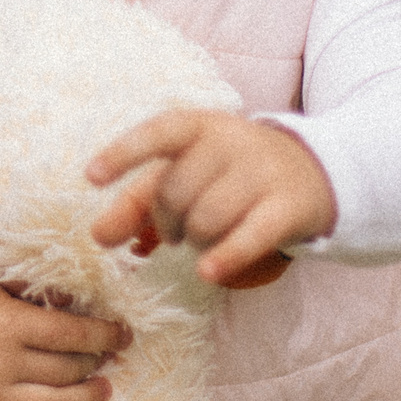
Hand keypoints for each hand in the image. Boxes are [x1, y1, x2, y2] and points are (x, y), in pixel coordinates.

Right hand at [0, 269, 130, 400]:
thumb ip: (30, 290)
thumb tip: (76, 299)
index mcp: (8, 323)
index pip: (74, 334)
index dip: (106, 335)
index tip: (124, 333)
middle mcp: (2, 363)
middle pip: (67, 368)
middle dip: (95, 361)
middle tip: (109, 355)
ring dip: (83, 399)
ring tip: (102, 390)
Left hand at [86, 110, 336, 286]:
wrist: (310, 170)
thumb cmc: (228, 172)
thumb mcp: (185, 172)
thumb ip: (137, 202)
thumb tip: (97, 236)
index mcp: (198, 126)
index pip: (157, 132)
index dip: (123, 154)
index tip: (91, 176)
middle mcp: (231, 141)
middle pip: (177, 191)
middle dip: (167, 222)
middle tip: (177, 231)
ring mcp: (263, 171)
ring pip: (208, 218)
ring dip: (196, 240)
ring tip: (203, 237)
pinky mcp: (288, 206)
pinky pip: (250, 235)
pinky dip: (226, 257)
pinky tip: (207, 273)